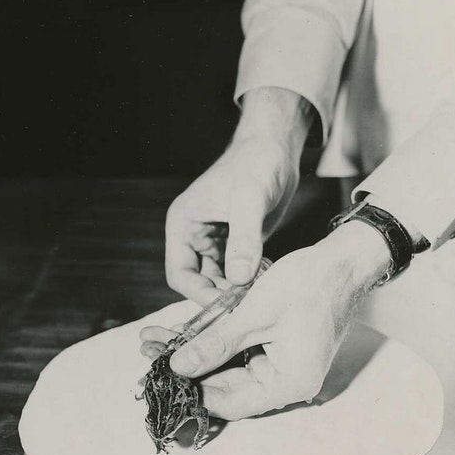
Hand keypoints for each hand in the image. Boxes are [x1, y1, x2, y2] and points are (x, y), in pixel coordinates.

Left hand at [142, 221, 391, 419]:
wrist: (344, 261)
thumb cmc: (308, 285)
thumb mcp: (254, 314)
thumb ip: (216, 344)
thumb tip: (178, 367)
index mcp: (288, 382)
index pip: (231, 403)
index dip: (193, 392)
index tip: (159, 375)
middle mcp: (286, 381)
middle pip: (226, 386)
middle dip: (187, 366)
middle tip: (149, 347)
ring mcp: (282, 365)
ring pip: (228, 368)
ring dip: (196, 351)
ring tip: (156, 335)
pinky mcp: (277, 348)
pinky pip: (240, 353)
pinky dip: (215, 341)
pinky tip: (185, 329)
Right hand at [165, 88, 311, 306]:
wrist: (275, 148)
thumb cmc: (256, 163)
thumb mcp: (249, 200)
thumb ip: (243, 240)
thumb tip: (238, 279)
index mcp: (183, 224)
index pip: (179, 273)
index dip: (199, 293)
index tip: (226, 305)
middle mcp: (194, 235)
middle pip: (198, 281)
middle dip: (220, 294)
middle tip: (247, 304)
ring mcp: (214, 240)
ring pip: (218, 279)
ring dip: (235, 289)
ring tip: (258, 291)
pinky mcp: (235, 242)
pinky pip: (236, 270)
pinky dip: (248, 279)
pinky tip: (265, 277)